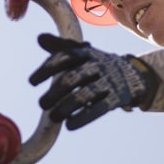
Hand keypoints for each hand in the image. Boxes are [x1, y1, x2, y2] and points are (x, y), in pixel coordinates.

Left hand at [28, 33, 155, 129]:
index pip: (65, 57)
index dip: (48, 69)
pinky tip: (69, 125)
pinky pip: (100, 108)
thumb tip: (39, 38)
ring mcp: (109, 81)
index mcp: (86, 53)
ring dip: (67, 106)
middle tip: (41, 104)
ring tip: (52, 117)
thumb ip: (59, 48)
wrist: (132, 74)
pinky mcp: (117, 98)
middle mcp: (97, 65)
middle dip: (56, 91)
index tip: (31, 82)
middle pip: (74, 77)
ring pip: (86, 94)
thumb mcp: (81, 53)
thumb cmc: (96, 64)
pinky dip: (84, 117)